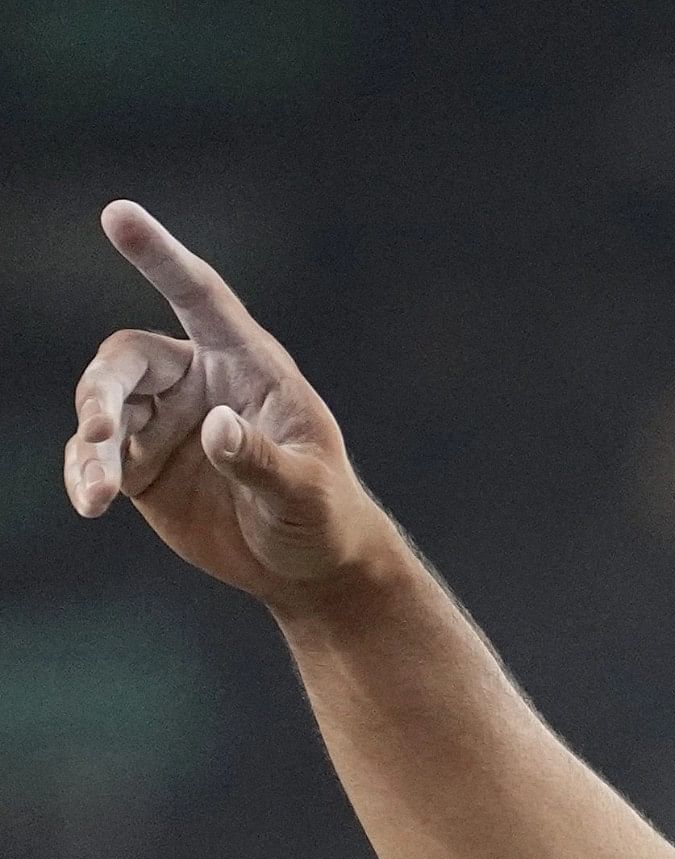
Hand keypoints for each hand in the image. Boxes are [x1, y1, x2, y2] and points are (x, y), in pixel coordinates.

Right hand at [62, 200, 391, 603]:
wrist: (309, 566)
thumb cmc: (325, 517)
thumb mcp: (305, 492)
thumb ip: (262, 459)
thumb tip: (216, 425)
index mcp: (249, 366)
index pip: (201, 297)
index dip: (161, 256)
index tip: (118, 213)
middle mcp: (198, 381)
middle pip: (128, 358)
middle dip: (103, 390)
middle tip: (97, 430)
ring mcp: (164, 421)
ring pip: (103, 407)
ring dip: (91, 445)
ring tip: (99, 494)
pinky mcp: (140, 463)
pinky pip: (94, 454)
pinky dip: (85, 473)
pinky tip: (91, 503)